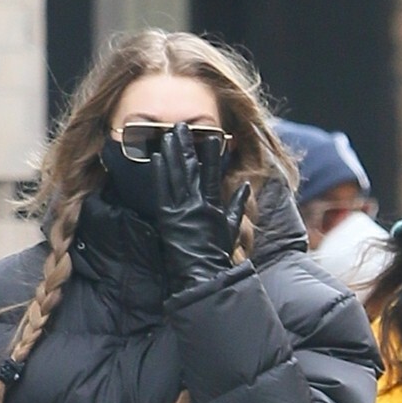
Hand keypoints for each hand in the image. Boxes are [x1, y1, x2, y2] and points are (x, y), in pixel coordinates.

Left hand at [150, 124, 250, 286]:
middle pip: (191, 168)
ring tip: (166, 135)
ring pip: (175, 175)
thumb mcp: (232, 229)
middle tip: (181, 126)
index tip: (211, 135)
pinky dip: (159, 173)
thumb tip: (245, 186)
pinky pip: (162, 191)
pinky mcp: (167, 218)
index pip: (213, 173)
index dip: (212, 153)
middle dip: (186, 146)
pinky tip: (156, 158)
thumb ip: (237, 206)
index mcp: (214, 206)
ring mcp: (181, 210)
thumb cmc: (218, 255)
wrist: (202, 275)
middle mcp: (197, 204)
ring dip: (170, 154)